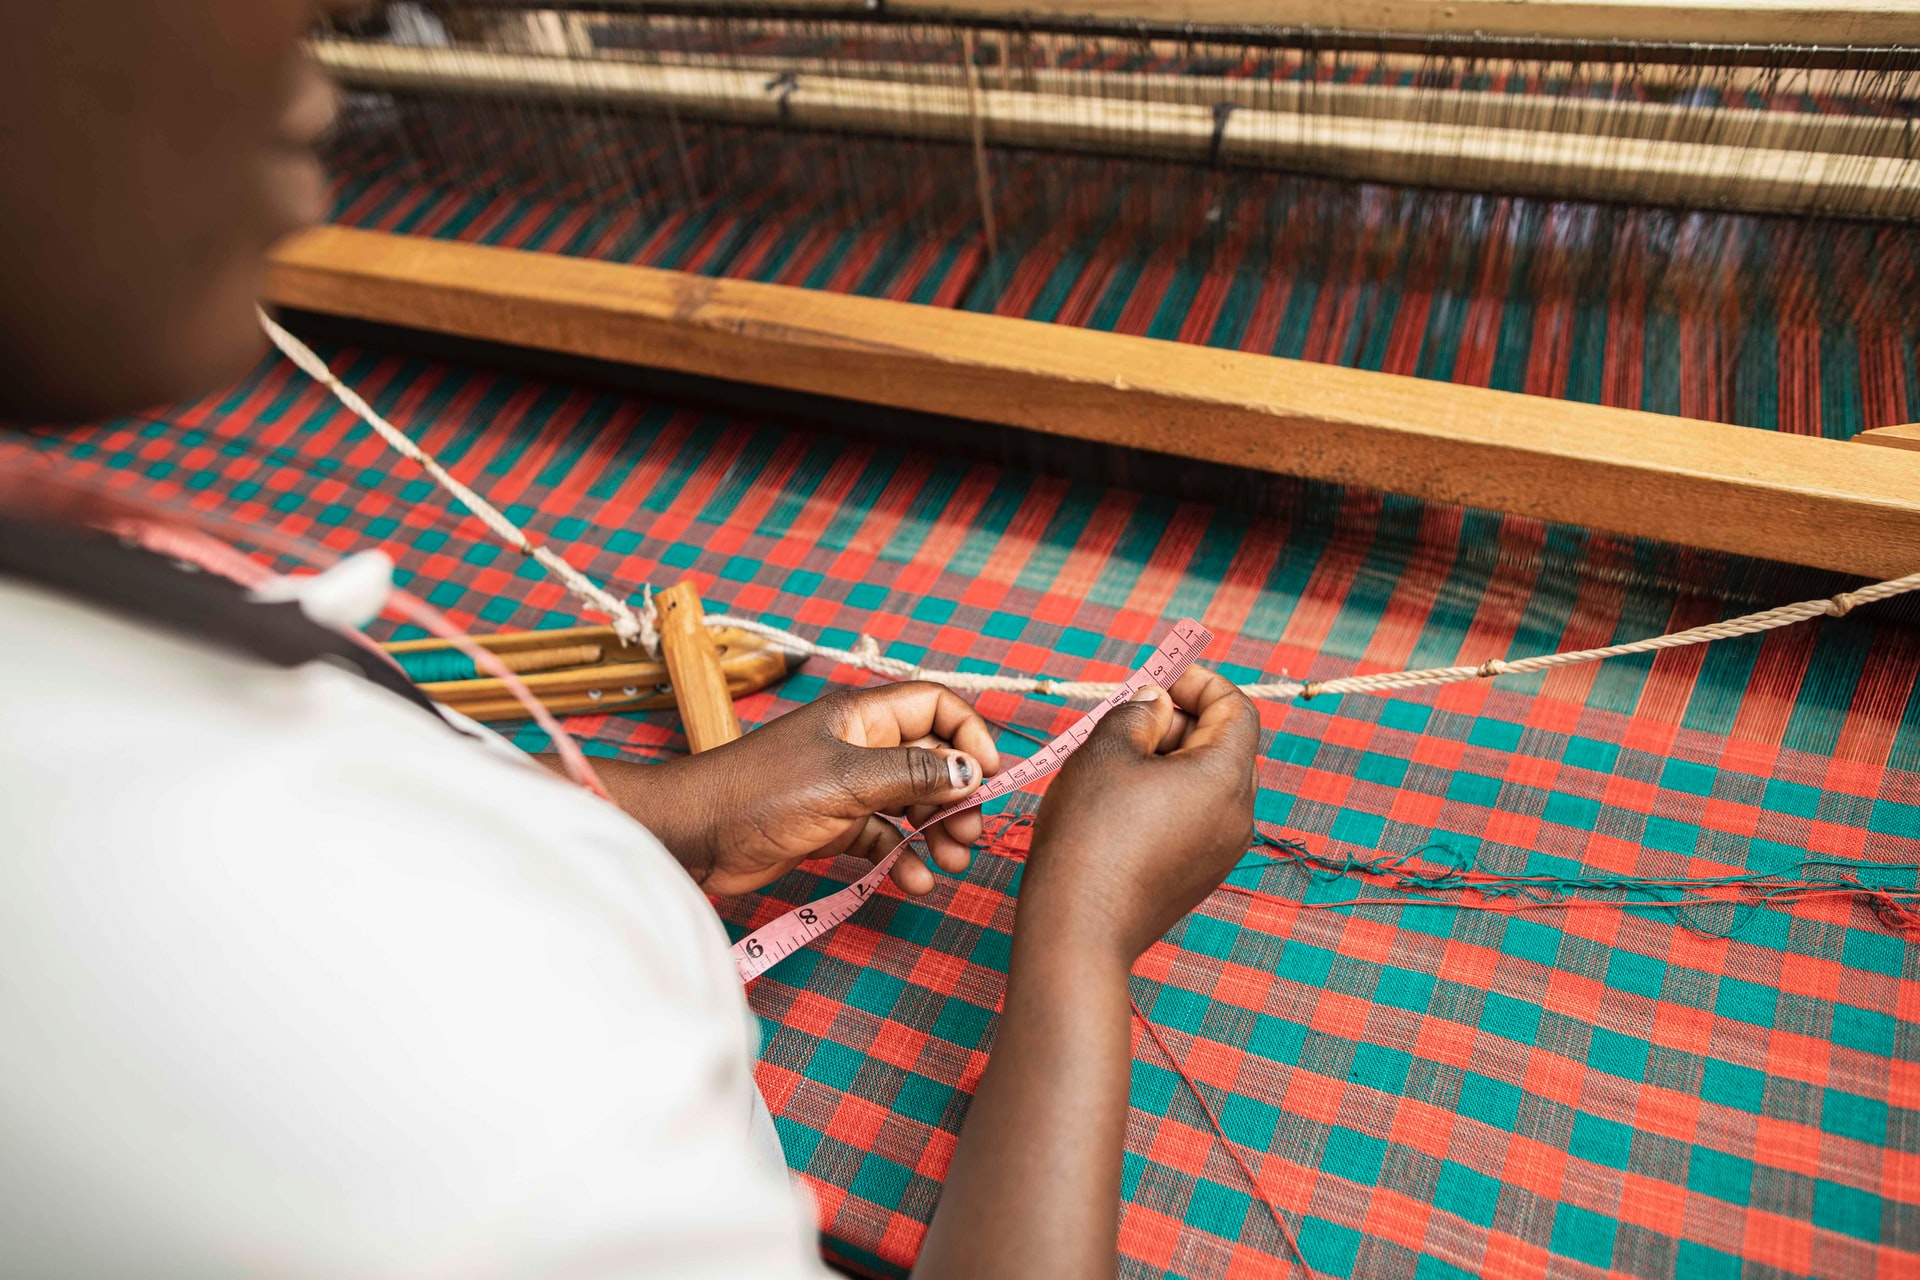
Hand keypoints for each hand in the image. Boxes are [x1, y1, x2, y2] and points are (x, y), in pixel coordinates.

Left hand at [611, 683, 1002, 896]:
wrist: (696, 836)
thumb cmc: (761, 794)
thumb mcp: (846, 781)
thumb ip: (912, 775)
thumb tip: (970, 772)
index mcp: (863, 716)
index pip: (936, 707)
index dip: (969, 736)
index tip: (988, 777)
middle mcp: (860, 746)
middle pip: (931, 760)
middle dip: (957, 796)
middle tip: (970, 834)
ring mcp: (846, 787)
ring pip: (911, 802)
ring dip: (936, 830)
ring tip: (952, 861)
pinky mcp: (832, 825)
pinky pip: (883, 836)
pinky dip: (903, 856)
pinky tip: (914, 881)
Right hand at [1019, 664, 1258, 964]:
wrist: (1077, 928)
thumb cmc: (1089, 832)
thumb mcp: (1107, 748)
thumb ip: (1140, 710)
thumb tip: (1159, 704)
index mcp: (1226, 777)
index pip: (1236, 708)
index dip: (1198, 681)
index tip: (1157, 676)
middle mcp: (1239, 816)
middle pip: (1226, 744)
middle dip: (1181, 718)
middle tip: (1128, 714)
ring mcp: (1222, 852)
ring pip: (1208, 782)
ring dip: (1170, 757)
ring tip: (1117, 758)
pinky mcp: (1198, 876)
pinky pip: (1195, 817)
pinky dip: (1167, 794)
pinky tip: (1120, 800)